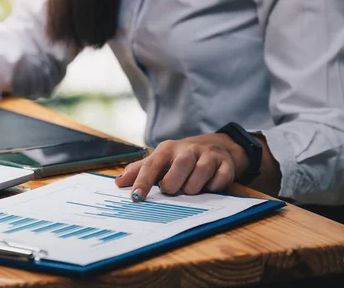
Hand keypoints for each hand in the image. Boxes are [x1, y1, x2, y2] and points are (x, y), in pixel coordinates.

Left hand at [115, 134, 248, 200]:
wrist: (216, 146)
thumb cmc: (180, 158)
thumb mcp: (160, 160)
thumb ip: (139, 171)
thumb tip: (118, 182)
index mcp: (167, 149)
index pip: (151, 165)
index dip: (142, 182)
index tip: (135, 197)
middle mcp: (187, 149)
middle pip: (178, 168)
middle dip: (173, 185)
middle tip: (172, 190)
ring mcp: (208, 156)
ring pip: (199, 175)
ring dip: (193, 188)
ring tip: (189, 189)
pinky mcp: (225, 164)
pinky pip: (219, 180)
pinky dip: (213, 187)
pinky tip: (208, 187)